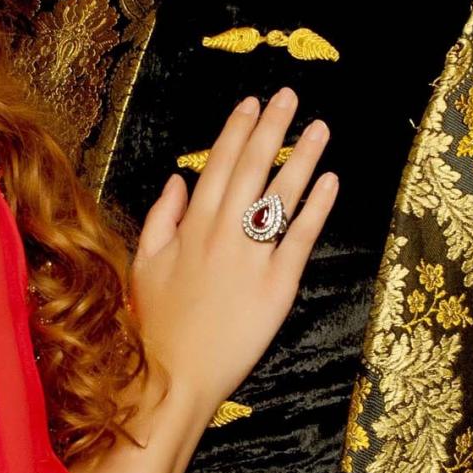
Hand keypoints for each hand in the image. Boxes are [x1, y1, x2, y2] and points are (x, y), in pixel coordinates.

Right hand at [131, 89, 335, 417]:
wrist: (170, 377)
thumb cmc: (155, 327)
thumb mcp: (143, 266)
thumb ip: (160, 219)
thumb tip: (179, 181)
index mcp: (190, 228)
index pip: (218, 166)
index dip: (236, 131)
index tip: (250, 103)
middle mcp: (222, 235)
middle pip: (251, 169)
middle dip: (271, 128)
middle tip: (288, 95)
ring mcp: (251, 259)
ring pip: (280, 196)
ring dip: (301, 157)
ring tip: (319, 128)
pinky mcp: (277, 287)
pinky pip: (300, 238)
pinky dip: (316, 207)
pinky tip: (330, 180)